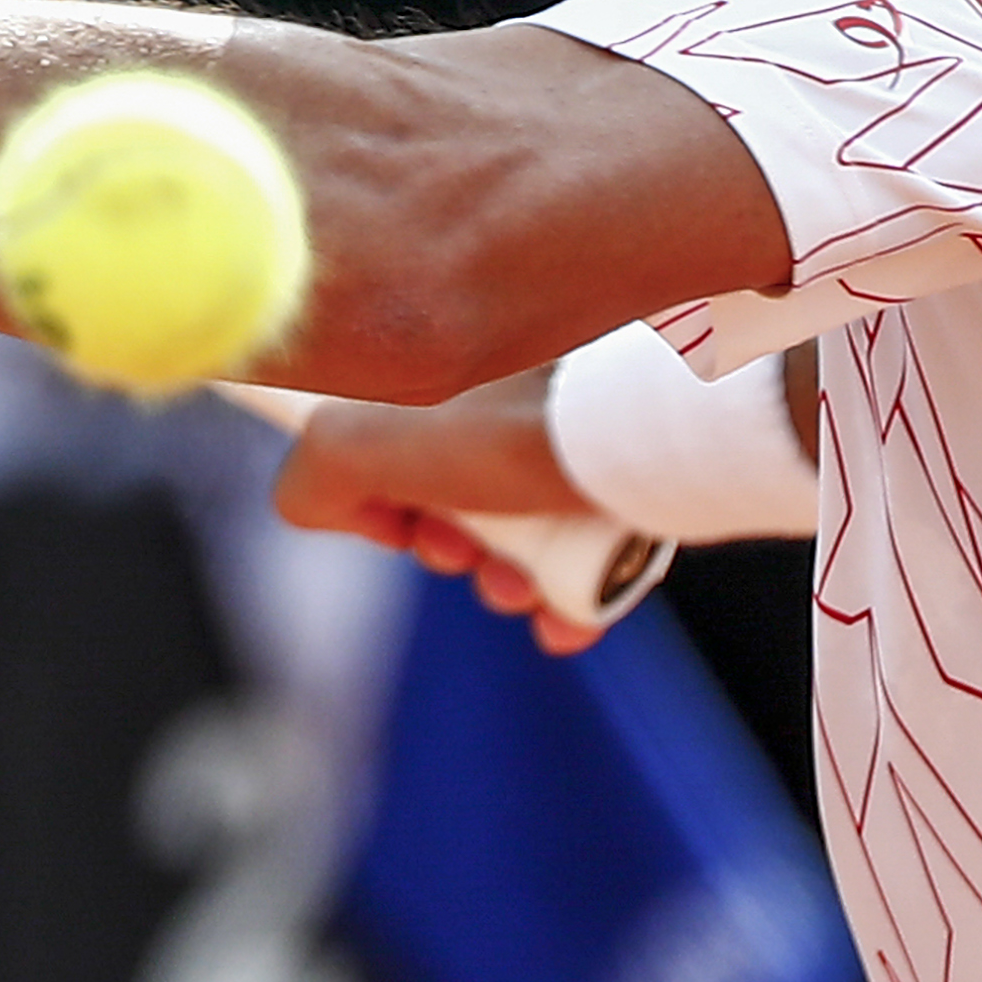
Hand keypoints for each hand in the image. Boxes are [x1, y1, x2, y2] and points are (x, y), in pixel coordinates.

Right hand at [270, 368, 607, 653]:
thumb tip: (317, 507)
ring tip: (523, 592)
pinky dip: (572, 590)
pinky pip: (596, 536)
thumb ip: (315, 473)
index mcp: (450, 358)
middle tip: (465, 556)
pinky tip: (567, 623)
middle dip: (450, 547)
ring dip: (506, 583)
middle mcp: (514, 380)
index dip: (380, 494)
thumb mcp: (369, 439)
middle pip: (458, 486)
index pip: (390, 433)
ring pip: (527, 522)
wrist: (666, 424)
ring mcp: (579, 422)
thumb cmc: (519, 427)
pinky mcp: (638, 463)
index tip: (401, 521)